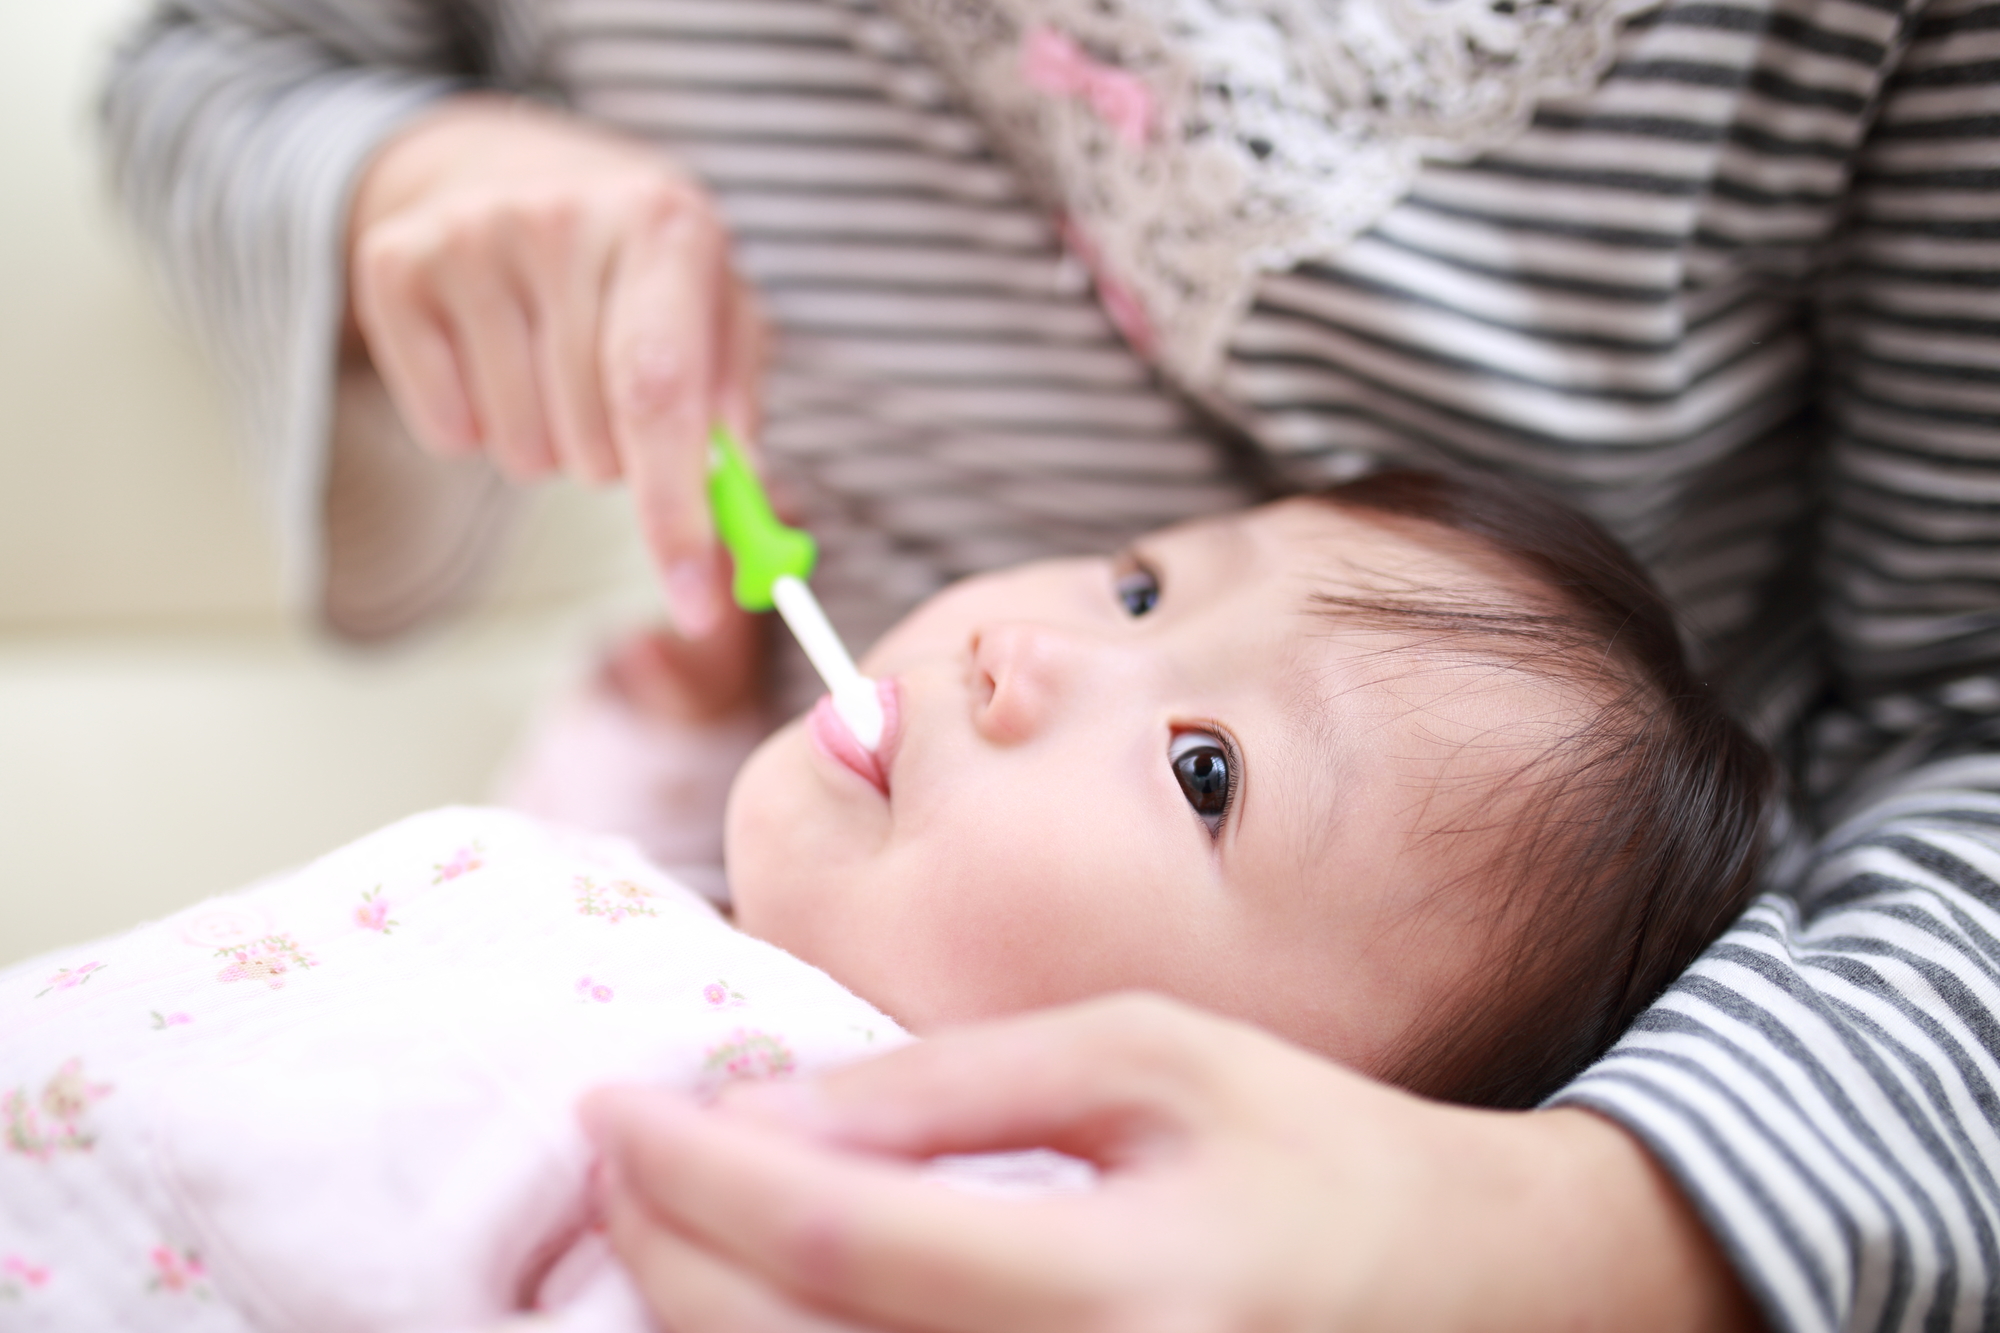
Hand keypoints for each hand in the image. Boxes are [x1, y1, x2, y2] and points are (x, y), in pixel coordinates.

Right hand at [347, 95, 765, 635]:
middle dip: (616, 466)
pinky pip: (448, 431)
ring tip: (553, 372)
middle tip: (614, 403)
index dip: (676, 511)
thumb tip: (738, 515)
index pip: (660, 394)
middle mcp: (563, 219)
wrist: (513, 169)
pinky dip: (479, 428)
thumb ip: (736, 410)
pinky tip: (494, 361)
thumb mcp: (717, 309)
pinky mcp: (395, 267)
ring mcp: (470, 237)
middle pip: (590, 441)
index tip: (695, 603)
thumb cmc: (641, 270)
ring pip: (520, 450)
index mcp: (664, 226)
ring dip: (550, 447)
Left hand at [581, 994, 1763, 1332]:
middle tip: (622, 1159)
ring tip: (667, 1231)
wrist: (1475, 1295)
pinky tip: (765, 1303)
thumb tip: (765, 1109)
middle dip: (667, 1255)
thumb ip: (955, 1086)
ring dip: (704, 1326)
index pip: (839, 1235)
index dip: (696, 1174)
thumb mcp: (1149, 1060)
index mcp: (1126, 1286)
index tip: (611, 1107)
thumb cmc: (1317, 1152)